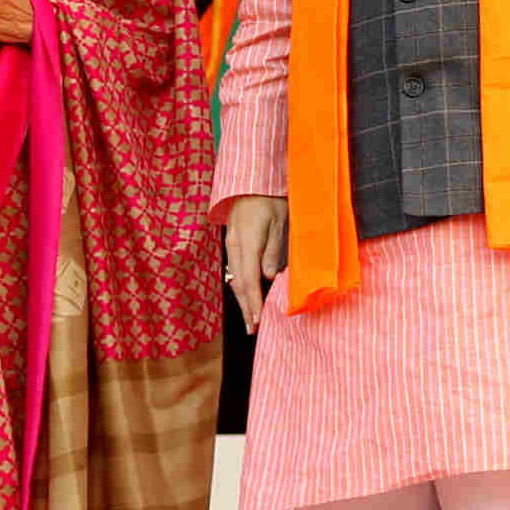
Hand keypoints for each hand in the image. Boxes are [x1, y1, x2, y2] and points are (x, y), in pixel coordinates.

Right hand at [221, 194, 287, 332]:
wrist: (252, 180)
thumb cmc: (270, 198)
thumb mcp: (279, 222)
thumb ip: (273, 250)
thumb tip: (269, 278)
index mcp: (246, 242)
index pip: (249, 280)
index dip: (253, 303)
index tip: (258, 322)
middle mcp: (234, 245)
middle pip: (238, 283)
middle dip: (246, 308)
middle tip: (252, 329)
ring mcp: (230, 243)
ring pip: (235, 278)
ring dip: (242, 299)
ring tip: (249, 318)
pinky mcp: (232, 241)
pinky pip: (235, 269)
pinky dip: (240, 285)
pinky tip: (245, 295)